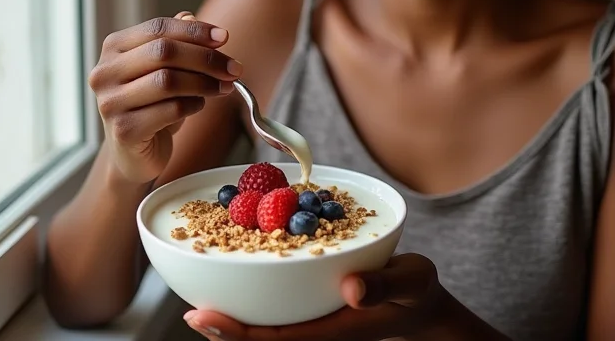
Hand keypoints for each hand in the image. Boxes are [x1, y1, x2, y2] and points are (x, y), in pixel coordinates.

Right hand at [89, 11, 241, 183]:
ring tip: (224, 87)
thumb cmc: (152, 103)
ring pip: (168, 81)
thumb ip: (175, 41)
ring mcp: (110, 103)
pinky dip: (194, 105)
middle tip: (234, 68)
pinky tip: (199, 105)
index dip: (194, 31)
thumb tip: (191, 16)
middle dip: (206, 58)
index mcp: (114, 47)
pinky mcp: (124, 131)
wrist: (134, 152)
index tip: (224, 38)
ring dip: (205, 83)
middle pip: (164, 52)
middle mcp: (105, 72)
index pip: (158, 28)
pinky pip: (171, 110)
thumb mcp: (164, 68)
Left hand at [183, 253, 444, 339]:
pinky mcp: (314, 310)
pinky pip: (278, 313)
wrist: (420, 304)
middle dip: (225, 331)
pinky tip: (239, 280)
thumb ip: (386, 285)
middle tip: (194, 309)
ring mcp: (315, 323)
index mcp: (335, 330)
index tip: (206, 318)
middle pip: (262, 340)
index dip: (238, 334)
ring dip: (235, 317)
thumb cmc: (416, 292)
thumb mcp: (412, 281)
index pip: (277, 340)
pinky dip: (254, 300)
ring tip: (204, 298)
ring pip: (266, 328)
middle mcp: (318, 330)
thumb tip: (352, 289)